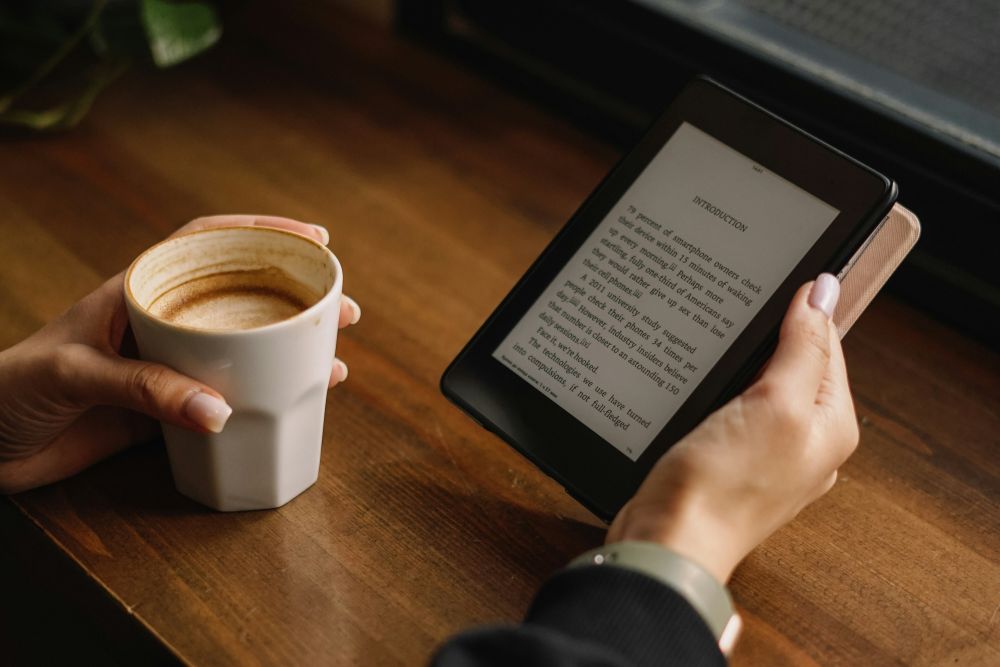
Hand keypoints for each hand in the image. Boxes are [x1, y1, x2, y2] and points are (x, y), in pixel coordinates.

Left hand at [0, 215, 361, 494]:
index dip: (262, 231)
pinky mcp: (166, 409)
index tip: (312, 236)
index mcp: (136, 289)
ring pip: (243, 347)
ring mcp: (167, 365)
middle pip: (240, 296)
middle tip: (344, 310)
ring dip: (291, 348)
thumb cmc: (10, 389)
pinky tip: (298, 401)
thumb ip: (144, 389)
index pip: (206, 242)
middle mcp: (160, 321)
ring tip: (337, 354)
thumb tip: (223, 411)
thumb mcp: (74, 374)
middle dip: (295, 297)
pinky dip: (264, 397)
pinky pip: (228, 397)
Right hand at [607, 274, 857, 582]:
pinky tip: (696, 380)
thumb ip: (803, 346)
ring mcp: (764, 451)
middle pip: (792, 363)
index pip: (826, 344)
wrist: (668, 541)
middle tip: (731, 308)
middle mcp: (804, 440)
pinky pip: (729, 407)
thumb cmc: (724, 487)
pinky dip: (715, 387)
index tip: (768, 279)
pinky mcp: (727, 458)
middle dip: (766, 335)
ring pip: (757, 383)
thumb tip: (822, 291)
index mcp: (831, 426)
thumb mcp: (776, 404)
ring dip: (737, 362)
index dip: (799, 309)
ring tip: (711, 341)